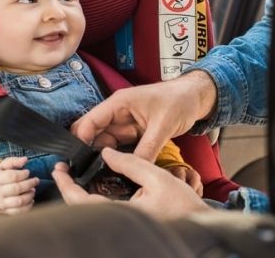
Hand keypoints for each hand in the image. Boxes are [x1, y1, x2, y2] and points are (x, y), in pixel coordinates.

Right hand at [0, 157, 39, 214]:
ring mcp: (2, 203)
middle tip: (35, 180)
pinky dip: (28, 206)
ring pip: (18, 201)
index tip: (27, 172)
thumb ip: (13, 161)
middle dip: (29, 184)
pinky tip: (30, 200)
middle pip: (16, 189)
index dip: (23, 174)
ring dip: (29, 195)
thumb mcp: (1, 166)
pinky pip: (18, 212)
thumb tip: (24, 159)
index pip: (12, 176)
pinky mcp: (5, 211)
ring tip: (32, 190)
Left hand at [52, 148, 211, 219]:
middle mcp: (119, 222)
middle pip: (82, 209)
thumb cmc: (183, 205)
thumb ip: (131, 163)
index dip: (67, 185)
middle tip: (63, 170)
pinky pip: (103, 212)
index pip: (82, 202)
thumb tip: (107, 153)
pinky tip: (94, 186)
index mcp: (123, 214)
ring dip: (79, 194)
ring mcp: (123, 225)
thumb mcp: (158, 177)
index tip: (59, 170)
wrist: (200, 224)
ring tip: (75, 175)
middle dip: (69, 189)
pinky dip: (93, 199)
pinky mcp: (128, 224)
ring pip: (91, 211)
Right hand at [71, 70, 216, 161]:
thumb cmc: (179, 101)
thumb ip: (148, 148)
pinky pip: (119, 147)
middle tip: (88, 174)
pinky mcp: (133, 133)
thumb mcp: (163, 125)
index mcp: (119, 104)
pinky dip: (117, 158)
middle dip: (88, 152)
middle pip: (93, 134)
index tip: (79, 162)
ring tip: (100, 177)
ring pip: (105, 143)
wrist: (196, 97)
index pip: (90, 122)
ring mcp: (125, 124)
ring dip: (103, 158)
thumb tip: (134, 169)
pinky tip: (116, 171)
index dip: (81, 141)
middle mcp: (117, 113)